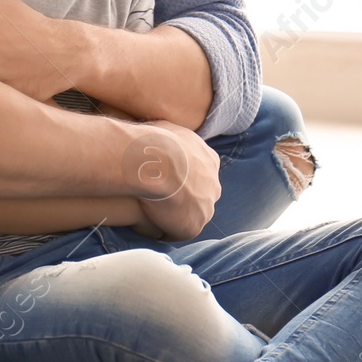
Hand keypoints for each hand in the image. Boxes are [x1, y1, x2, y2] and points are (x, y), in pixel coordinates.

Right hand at [121, 119, 220, 240]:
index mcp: (209, 160)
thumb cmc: (154, 141)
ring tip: (149, 212)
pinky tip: (147, 223)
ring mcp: (205, 208)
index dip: (181, 175)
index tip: (164, 176)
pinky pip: (177, 233)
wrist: (154, 162)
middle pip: (199, 196)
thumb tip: (159, 133)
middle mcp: (213, 185)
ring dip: (174, 216)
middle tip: (156, 196)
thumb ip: (172, 136)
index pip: (200, 172)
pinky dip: (164, 230)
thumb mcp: (167, 128)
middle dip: (183, 197)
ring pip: (189, 215)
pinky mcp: (193, 227)